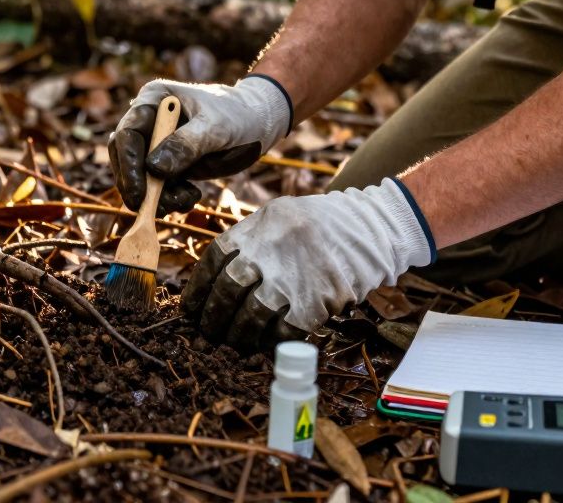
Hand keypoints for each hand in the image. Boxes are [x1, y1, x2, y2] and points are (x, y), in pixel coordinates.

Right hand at [110, 76, 292, 214]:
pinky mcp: (167, 163)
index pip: (128, 133)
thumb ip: (185, 145)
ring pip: (139, 176)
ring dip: (156, 196)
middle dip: (138, 185)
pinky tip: (189, 198)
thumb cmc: (238, 115)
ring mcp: (156, 143)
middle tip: (152, 208)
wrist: (258, 123)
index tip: (139, 192)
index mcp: (154, 100)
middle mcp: (149, 121)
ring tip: (185, 200)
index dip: (128, 165)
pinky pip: (157, 186)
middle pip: (125, 157)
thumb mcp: (215, 128)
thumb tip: (153, 168)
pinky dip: (168, 198)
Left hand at [180, 178, 434, 350]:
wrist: (372, 229)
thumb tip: (216, 277)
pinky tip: (264, 346)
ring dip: (238, 334)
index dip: (197, 289)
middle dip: (213, 317)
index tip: (190, 309)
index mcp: (256, 228)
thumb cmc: (320, 224)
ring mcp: (291, 278)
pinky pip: (283, 331)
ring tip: (233, 343)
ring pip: (251, 316)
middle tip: (207, 333)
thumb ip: (248, 241)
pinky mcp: (314, 303)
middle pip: (227, 290)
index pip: (213, 260)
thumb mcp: (277, 216)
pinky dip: (270, 342)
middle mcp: (268, 252)